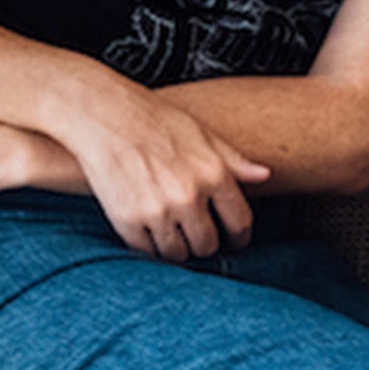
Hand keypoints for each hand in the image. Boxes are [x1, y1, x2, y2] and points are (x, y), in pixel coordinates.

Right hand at [50, 76, 270, 262]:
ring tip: (175, 238)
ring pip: (178, 254)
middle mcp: (189, 196)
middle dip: (206, 244)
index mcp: (214, 174)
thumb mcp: (202, 134)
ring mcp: (158, 211)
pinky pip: (147, 252)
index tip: (235, 242)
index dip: (240, 237)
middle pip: (208, 244)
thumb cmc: (155, 120)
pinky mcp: (128, 221)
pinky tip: (151, 235)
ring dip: (179, 250)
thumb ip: (234, 160)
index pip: (239, 222)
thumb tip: (265, 176)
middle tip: (200, 240)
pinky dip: (150, 248)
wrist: (104, 115)